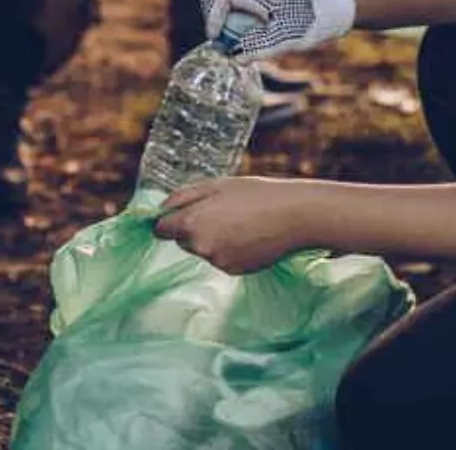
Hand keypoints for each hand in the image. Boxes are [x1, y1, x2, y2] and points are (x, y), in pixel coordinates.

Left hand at [152, 177, 315, 274]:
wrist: (295, 217)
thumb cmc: (255, 194)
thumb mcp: (216, 185)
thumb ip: (182, 197)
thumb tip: (160, 210)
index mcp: (191, 223)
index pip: (161, 229)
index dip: (169, 220)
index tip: (181, 212)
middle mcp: (200, 247)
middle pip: (183, 240)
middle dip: (194, 228)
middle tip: (221, 210)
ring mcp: (217, 262)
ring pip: (204, 249)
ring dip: (213, 238)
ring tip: (241, 221)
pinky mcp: (234, 271)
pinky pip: (222, 258)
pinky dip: (230, 249)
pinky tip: (250, 235)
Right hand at [199, 0, 355, 59]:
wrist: (332, 8)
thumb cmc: (311, 24)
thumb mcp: (287, 40)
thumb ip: (260, 48)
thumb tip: (234, 58)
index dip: (213, 17)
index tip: (216, 38)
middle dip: (215, 15)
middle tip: (222, 38)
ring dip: (227, 14)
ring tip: (242, 34)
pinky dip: (239, 11)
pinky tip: (255, 25)